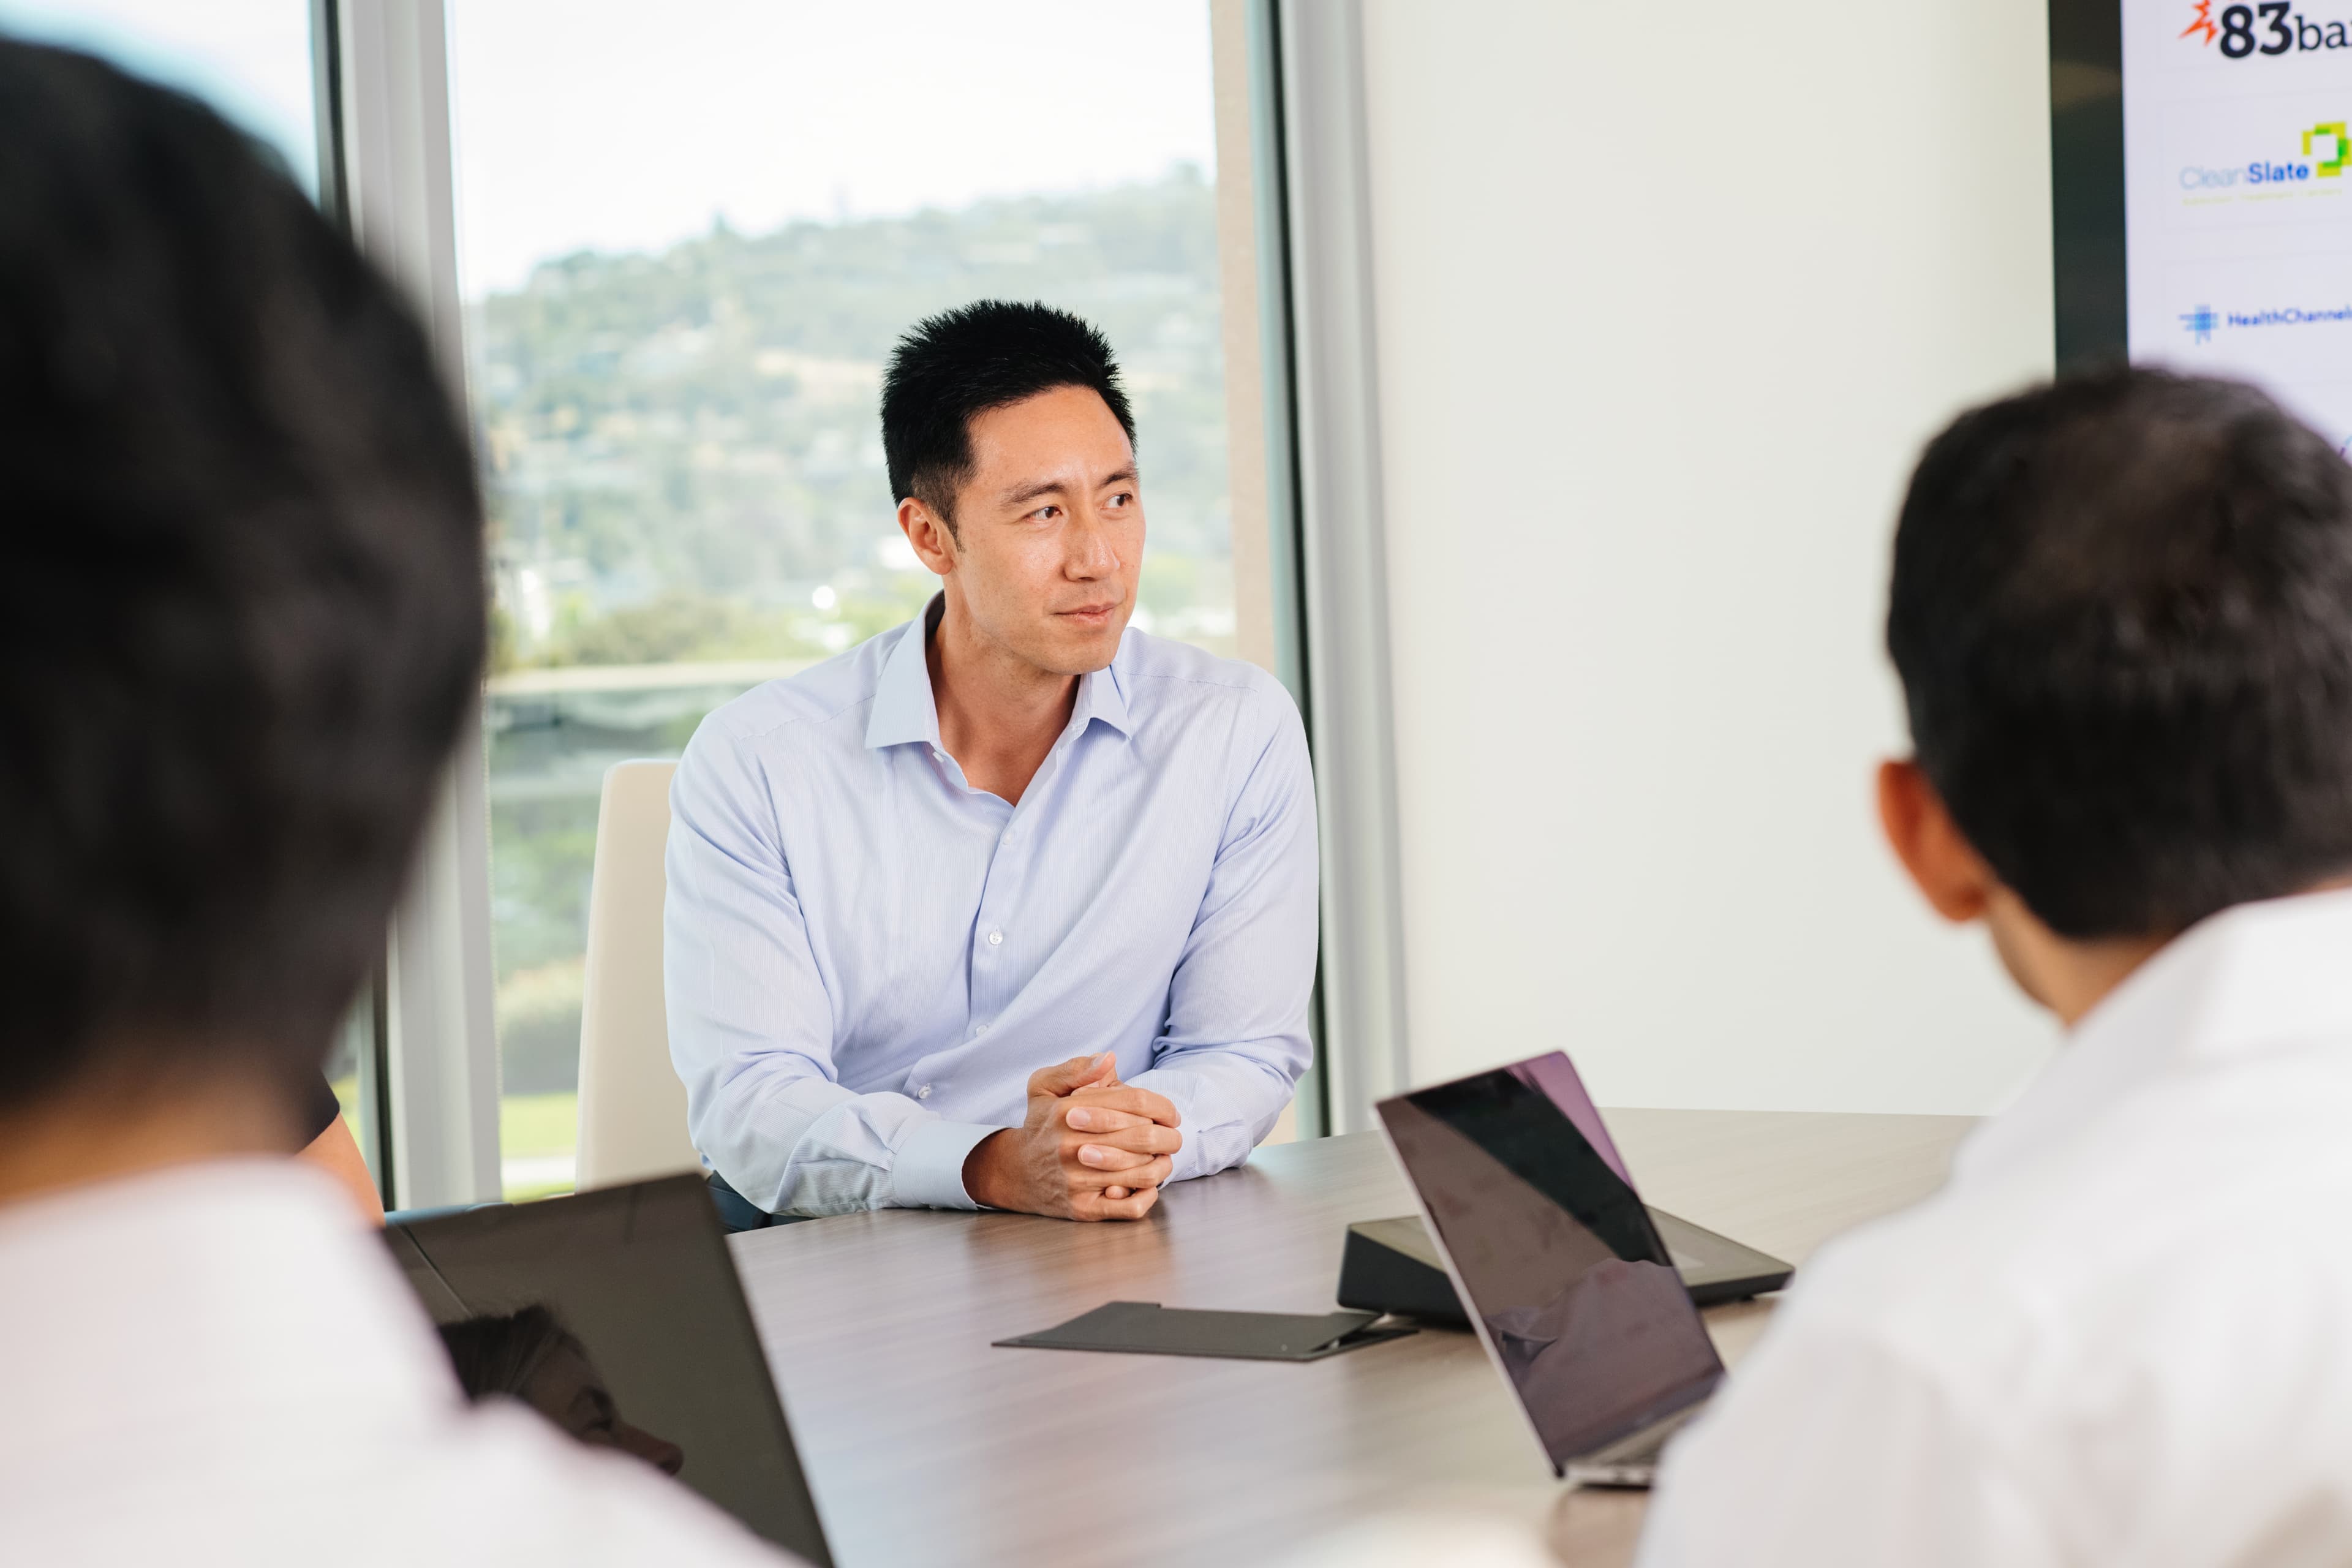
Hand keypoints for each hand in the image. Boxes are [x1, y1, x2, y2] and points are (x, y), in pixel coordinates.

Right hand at [962, 1052, 1182, 1220]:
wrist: (1014, 1172)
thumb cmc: (1040, 1126)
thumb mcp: (1044, 1087)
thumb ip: (1076, 1069)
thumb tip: (1109, 1059)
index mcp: (1068, 1111)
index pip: (1134, 1101)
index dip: (1163, 1106)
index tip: (1171, 1114)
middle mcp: (1072, 1146)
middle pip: (1143, 1136)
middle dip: (1168, 1136)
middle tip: (1173, 1136)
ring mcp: (1078, 1180)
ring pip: (1142, 1172)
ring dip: (1163, 1164)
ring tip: (1164, 1158)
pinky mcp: (1083, 1208)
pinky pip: (1128, 1208)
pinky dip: (1148, 1196)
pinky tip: (1149, 1185)